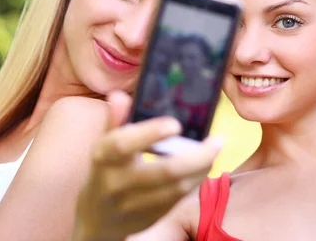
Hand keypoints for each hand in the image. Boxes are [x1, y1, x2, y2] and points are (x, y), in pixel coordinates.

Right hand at [72, 91, 221, 240]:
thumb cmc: (106, 170)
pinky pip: (178, 198)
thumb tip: (120, 95)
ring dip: (202, 167)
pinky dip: (195, 179)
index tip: (176, 124)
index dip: (150, 133)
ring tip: (214, 149)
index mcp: (104, 157)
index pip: (123, 144)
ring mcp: (134, 204)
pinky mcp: (150, 217)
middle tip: (217, 140)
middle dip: (197, 156)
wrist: (98, 219)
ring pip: (177, 187)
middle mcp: (117, 182)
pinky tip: (204, 165)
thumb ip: (116, 120)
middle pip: (165, 171)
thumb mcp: (105, 145)